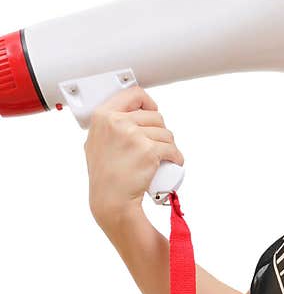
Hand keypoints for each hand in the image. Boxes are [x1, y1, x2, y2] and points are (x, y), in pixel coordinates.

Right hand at [84, 85, 184, 225]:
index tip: (152, 110)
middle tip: (154, 146)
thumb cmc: (105, 175)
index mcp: (103, 116)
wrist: (111, 199)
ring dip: (168, 146)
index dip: (147, 102)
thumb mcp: (96, 141)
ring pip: (166, 134)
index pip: (133, 94)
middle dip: (160, 131)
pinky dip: (176, 157)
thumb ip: (108, 125)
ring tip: (160, 158)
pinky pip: (172, 149)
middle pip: (155, 116)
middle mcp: (117, 122)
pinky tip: (172, 162)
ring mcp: (133, 135)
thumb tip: (127, 113)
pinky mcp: (149, 150)